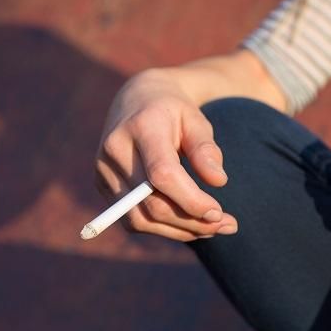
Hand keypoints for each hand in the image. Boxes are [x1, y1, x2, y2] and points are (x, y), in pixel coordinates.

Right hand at [94, 68, 237, 240]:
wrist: (136, 99)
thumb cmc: (174, 111)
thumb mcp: (196, 120)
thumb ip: (206, 149)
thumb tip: (219, 181)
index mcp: (141, 127)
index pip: (162, 174)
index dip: (191, 200)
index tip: (219, 212)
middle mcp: (115, 150)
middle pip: (150, 203)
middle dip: (191, 221)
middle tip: (226, 225)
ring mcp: (104, 171)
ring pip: (140, 219)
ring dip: (179, 231)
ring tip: (213, 228)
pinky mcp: (104, 186)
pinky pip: (133, 220)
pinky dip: (164, 228)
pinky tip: (191, 225)